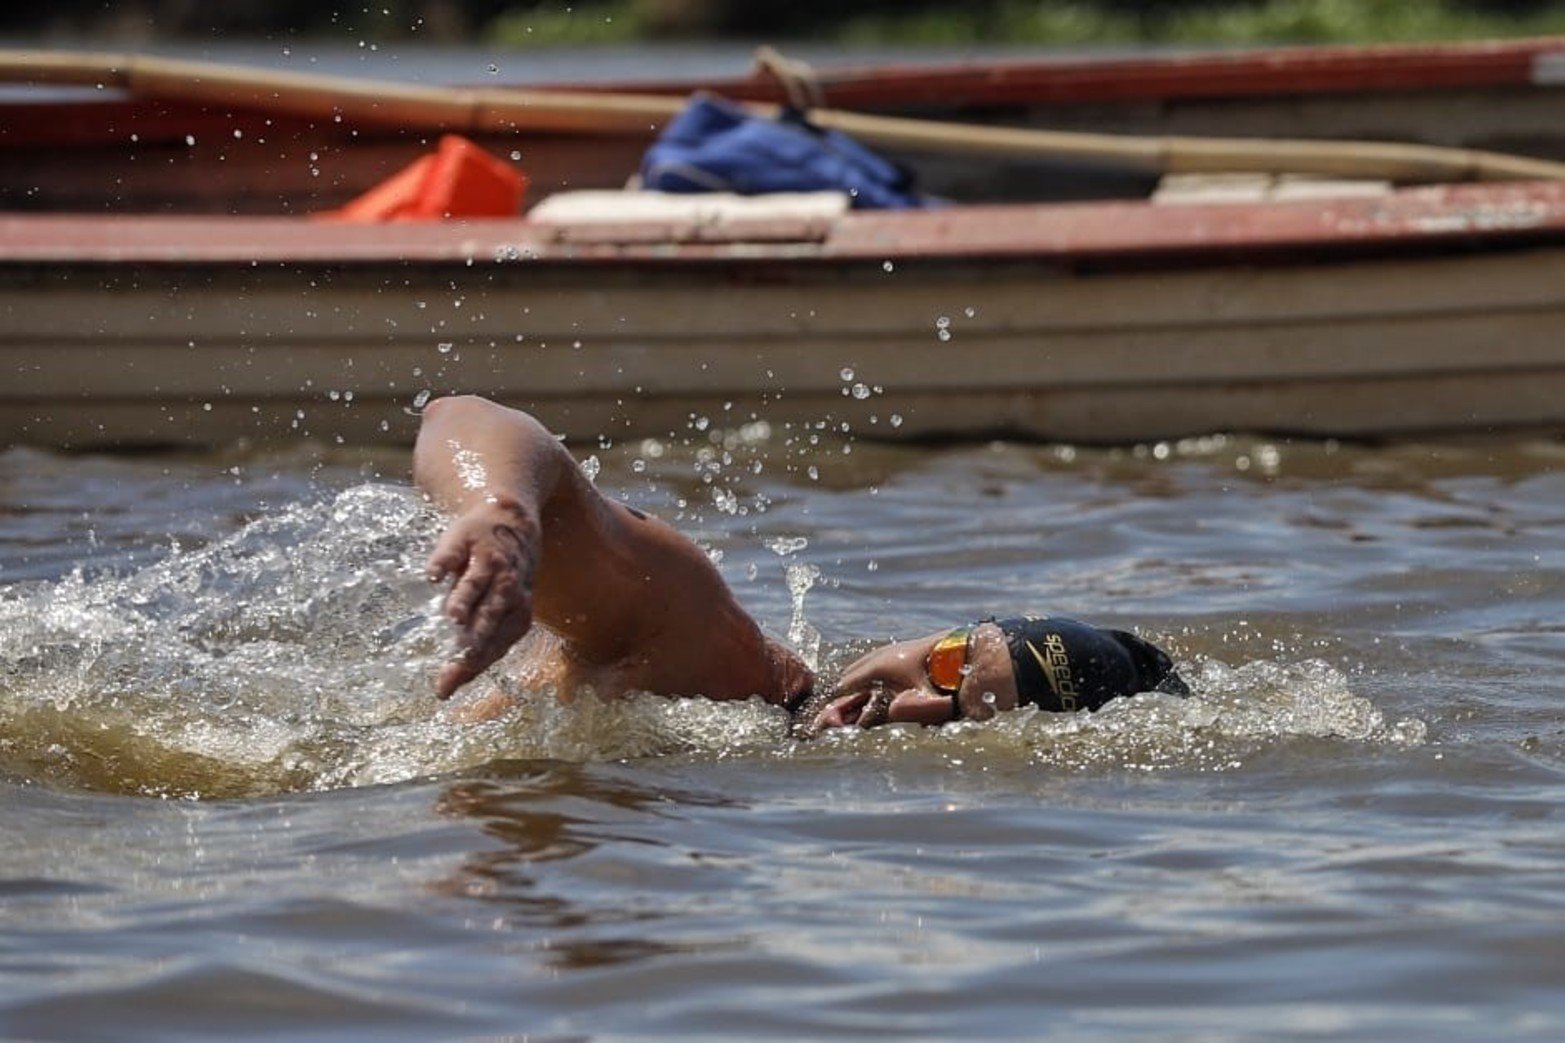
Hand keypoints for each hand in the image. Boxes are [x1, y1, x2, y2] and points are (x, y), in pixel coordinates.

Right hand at [425, 496, 539, 698]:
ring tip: (452, 615)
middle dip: (475, 638)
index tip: (444, 686)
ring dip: (466, 598)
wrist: (510, 519)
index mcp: (517, 611)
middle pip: (491, 616)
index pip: (495, 644)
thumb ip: (474, 650)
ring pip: (478, 582)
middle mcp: (508, 586)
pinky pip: (454, 552)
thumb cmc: (500, 579)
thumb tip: (444, 691)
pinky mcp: (468, 537)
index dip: (471, 665)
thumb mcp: (498, 614)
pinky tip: (433, 576)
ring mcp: (488, 559)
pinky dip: (444, 562)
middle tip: (457, 658)